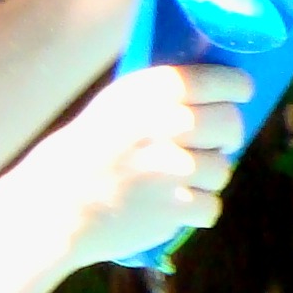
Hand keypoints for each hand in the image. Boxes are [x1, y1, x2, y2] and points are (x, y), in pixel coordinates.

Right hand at [22, 63, 249, 269]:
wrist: (53, 206)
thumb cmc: (84, 155)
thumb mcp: (114, 107)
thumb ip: (160, 99)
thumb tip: (215, 95)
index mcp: (154, 90)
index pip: (226, 80)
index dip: (238, 89)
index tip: (239, 96)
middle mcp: (168, 122)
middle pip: (231, 124)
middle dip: (227, 136)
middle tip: (212, 144)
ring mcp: (175, 167)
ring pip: (222, 170)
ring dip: (205, 179)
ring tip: (175, 182)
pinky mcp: (176, 207)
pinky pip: (211, 206)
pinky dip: (195, 212)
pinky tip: (171, 208)